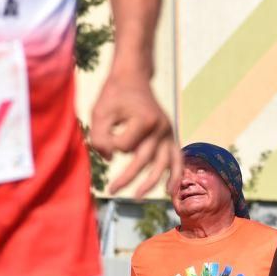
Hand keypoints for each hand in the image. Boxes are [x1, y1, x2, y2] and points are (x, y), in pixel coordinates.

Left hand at [89, 71, 181, 197]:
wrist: (133, 78)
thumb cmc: (114, 95)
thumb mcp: (99, 112)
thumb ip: (99, 137)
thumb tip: (110, 159)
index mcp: (145, 119)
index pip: (125, 146)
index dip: (109, 145)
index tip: (102, 135)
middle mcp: (161, 127)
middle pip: (144, 159)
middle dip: (127, 177)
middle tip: (111, 190)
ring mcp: (168, 133)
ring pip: (163, 164)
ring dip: (151, 182)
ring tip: (137, 197)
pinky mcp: (170, 136)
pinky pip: (177, 159)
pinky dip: (175, 175)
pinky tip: (170, 191)